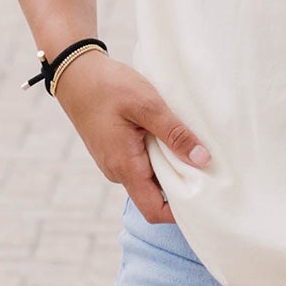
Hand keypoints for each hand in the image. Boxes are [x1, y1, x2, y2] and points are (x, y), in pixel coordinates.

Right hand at [52, 52, 209, 223]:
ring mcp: (115, 162)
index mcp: (124, 166)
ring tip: (193, 148)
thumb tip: (203, 159)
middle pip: (155, 196)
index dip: (180, 213)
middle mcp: (118, 171)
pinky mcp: (116, 150)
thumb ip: (175, 133)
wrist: (75, 72)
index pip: (154, 211)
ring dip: (171, 167)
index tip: (207, 198)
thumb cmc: (108, 86)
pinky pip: (142, 163)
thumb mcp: (147, 105)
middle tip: (210, 169)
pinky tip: (173, 137)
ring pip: (150, 178)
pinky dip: (160, 156)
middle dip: (182, 187)